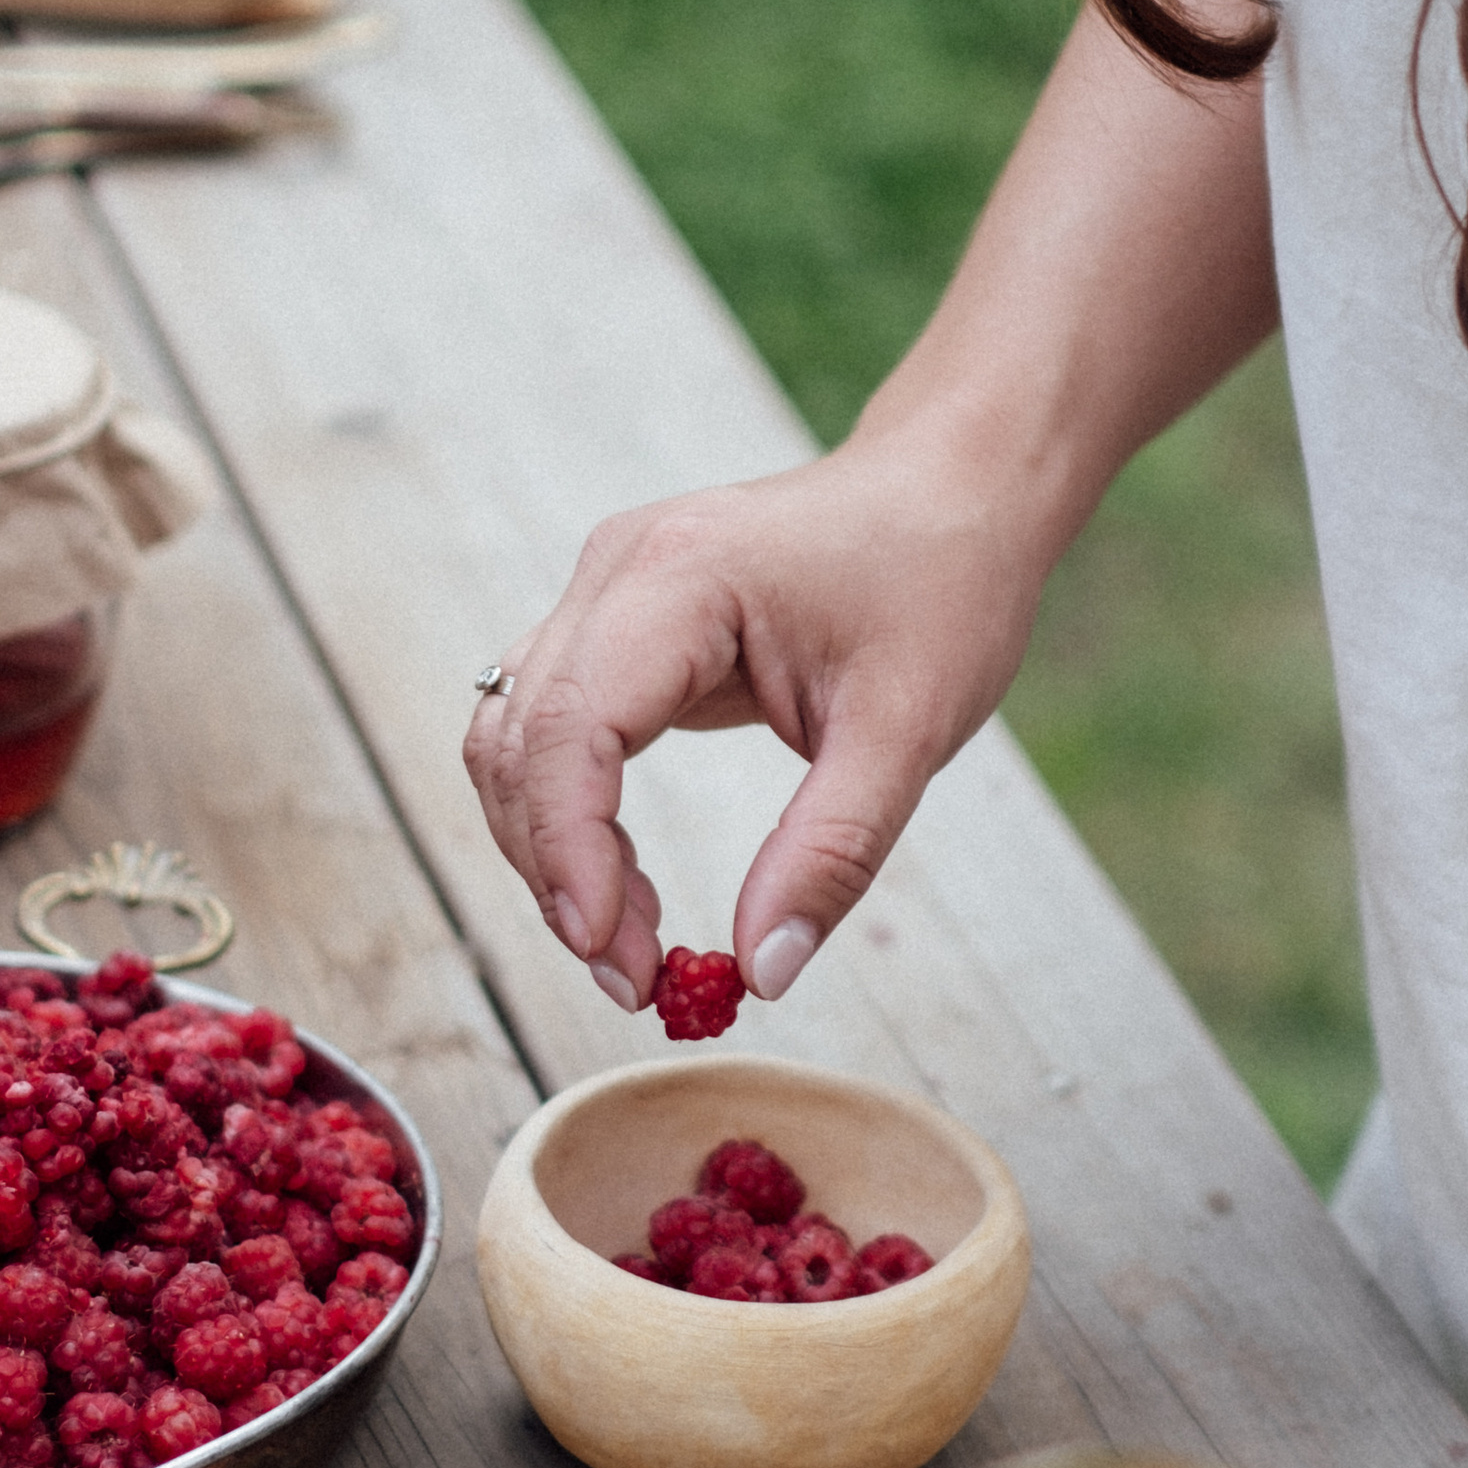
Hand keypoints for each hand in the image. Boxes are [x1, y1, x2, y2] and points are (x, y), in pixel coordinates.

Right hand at [464, 414, 1048, 1009]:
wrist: (952, 487)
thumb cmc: (940, 582)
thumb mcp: (909, 731)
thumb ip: (832, 855)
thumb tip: (764, 972)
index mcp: (680, 577)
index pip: (575, 729)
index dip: (572, 853)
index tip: (619, 957)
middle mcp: (616, 572)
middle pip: (523, 743)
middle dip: (559, 874)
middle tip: (638, 981)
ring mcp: (605, 591)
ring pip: (515, 742)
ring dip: (551, 853)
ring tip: (637, 944)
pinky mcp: (615, 622)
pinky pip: (550, 730)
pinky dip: (568, 816)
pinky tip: (627, 883)